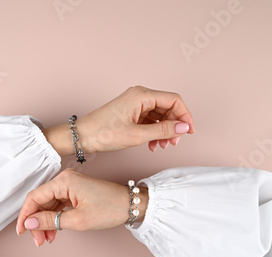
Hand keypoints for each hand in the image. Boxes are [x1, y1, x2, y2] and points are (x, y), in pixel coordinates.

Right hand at [16, 169, 148, 246]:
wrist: (131, 205)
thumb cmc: (109, 209)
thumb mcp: (78, 219)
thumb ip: (51, 221)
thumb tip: (29, 223)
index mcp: (64, 181)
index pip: (34, 197)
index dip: (25, 215)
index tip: (22, 232)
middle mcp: (64, 179)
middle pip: (40, 201)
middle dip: (36, 222)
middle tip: (38, 241)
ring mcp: (70, 184)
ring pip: (48, 204)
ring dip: (45, 222)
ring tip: (47, 239)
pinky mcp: (75, 191)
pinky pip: (58, 204)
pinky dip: (55, 218)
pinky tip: (54, 232)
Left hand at [42, 86, 194, 155]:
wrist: (82, 137)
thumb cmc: (103, 133)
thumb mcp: (137, 135)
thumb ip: (163, 131)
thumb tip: (183, 128)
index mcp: (142, 95)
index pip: (174, 100)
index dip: (185, 116)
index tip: (189, 132)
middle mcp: (140, 95)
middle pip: (168, 108)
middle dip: (174, 126)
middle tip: (172, 143)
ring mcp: (135, 103)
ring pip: (160, 115)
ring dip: (164, 131)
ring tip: (161, 146)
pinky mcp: (131, 112)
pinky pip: (150, 119)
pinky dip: (154, 132)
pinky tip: (152, 145)